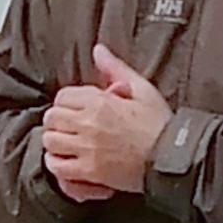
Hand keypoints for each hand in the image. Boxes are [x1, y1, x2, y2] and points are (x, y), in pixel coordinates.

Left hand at [41, 43, 169, 200]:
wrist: (172, 158)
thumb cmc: (160, 125)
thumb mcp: (142, 90)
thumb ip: (116, 69)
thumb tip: (98, 50)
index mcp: (100, 102)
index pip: (63, 96)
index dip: (67, 101)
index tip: (76, 108)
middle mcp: (89, 124)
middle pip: (52, 118)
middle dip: (58, 120)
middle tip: (68, 125)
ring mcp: (87, 149)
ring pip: (50, 141)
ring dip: (55, 140)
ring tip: (65, 142)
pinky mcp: (89, 172)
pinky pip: (58, 166)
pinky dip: (56, 162)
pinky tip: (64, 160)